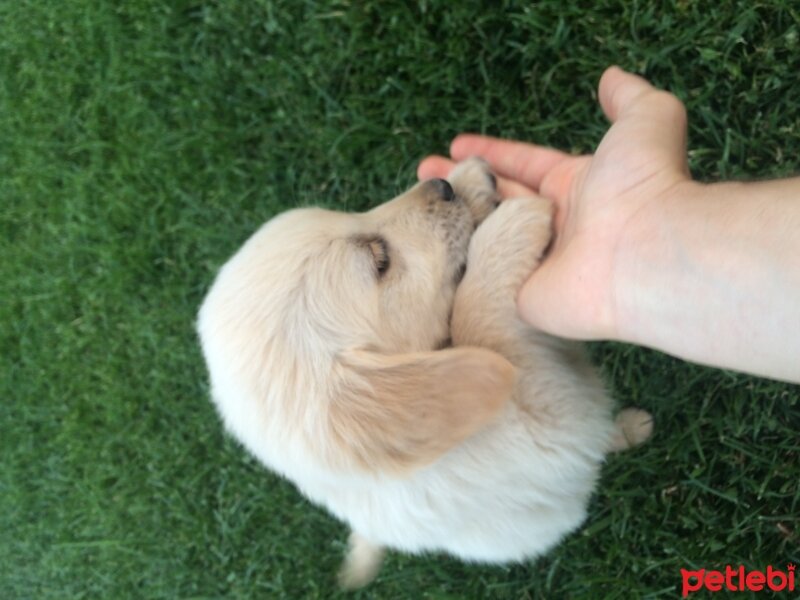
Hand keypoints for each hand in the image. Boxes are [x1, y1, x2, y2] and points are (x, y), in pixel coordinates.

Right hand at [418, 66, 692, 339]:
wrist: (645, 251)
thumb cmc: (645, 184)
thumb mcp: (645, 119)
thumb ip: (627, 97)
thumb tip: (610, 78)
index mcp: (576, 187)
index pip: (523, 165)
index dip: (491, 152)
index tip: (455, 144)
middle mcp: (554, 225)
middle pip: (498, 199)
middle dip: (462, 182)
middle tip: (423, 173)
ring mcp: (535, 262)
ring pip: (485, 234)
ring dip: (454, 217)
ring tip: (418, 200)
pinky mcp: (519, 294)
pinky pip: (481, 273)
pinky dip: (458, 259)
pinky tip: (428, 244)